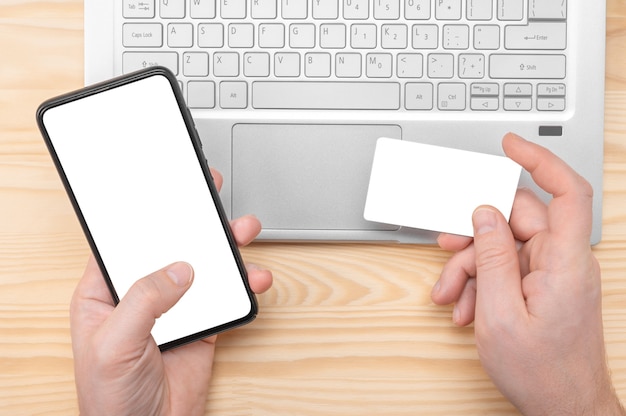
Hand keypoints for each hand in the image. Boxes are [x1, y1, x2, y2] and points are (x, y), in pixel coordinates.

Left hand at [70, 169, 272, 415]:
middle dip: (193, 219)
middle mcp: (143, 293)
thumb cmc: (110, 399)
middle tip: (209, 193)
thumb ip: (144, 301)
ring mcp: (176, 307)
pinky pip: (226, 294)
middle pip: (171, 244)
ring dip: (226, 247)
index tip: (164, 187)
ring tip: (244, 232)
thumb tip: (178, 269)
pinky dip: (243, 283)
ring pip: (204, 265)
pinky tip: (252, 278)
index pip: (125, 241)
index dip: (145, 212)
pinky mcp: (203, 322)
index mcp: (106, 291)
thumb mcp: (114, 345)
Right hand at [431, 133, 623, 414]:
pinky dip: (483, 283)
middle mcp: (564, 262)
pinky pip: (509, 268)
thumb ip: (491, 258)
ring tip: (452, 297)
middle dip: (475, 236)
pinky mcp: (544, 286)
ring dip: (472, 267)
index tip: (510, 145)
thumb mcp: (499, 314)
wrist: (564, 409)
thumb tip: (485, 214)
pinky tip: (467, 308)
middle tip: (446, 250)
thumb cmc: (542, 372)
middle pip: (516, 221)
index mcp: (564, 263)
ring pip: (506, 246)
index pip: (566, 193)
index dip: (540, 161)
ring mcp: (554, 274)